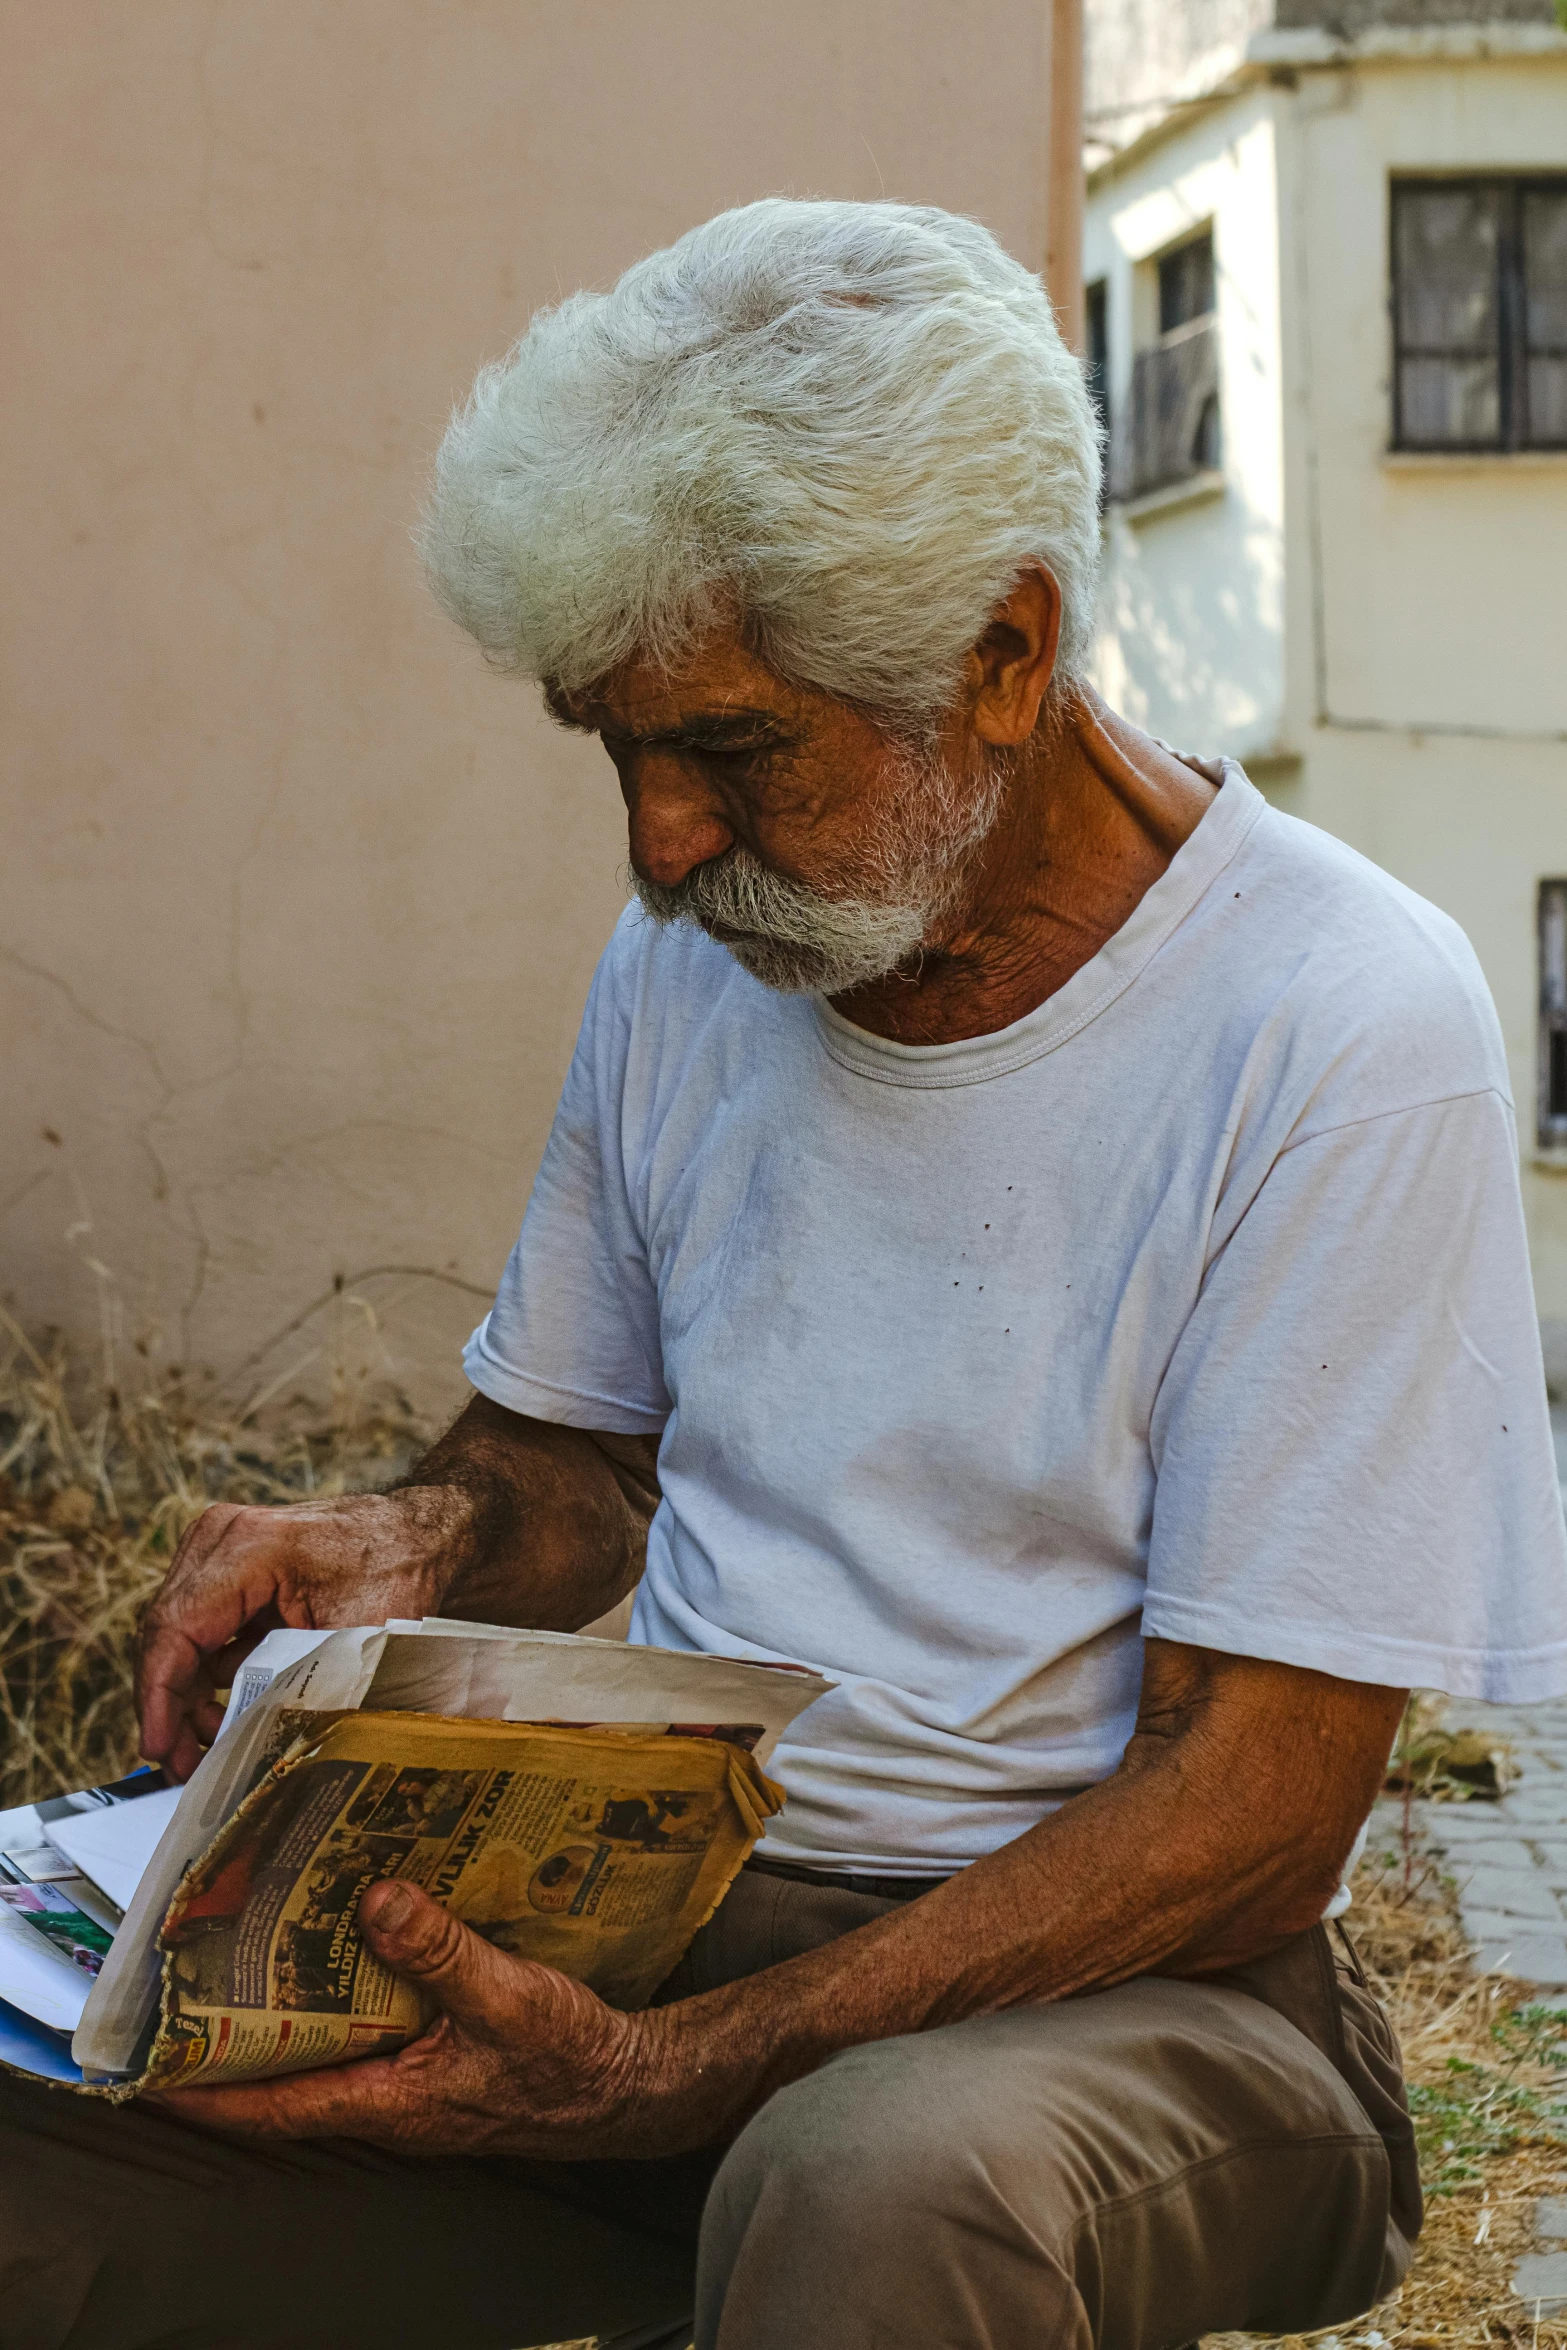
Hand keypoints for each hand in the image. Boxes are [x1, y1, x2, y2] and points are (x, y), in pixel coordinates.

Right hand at [137, 1489, 473, 1779]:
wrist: (417, 1536)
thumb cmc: (395, 1572)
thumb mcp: (353, 1637)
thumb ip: (296, 1689)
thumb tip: (251, 1756)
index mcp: (246, 1547)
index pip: (175, 1630)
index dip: (160, 1699)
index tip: (159, 1750)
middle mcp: (218, 1539)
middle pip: (167, 1635)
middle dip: (171, 1707)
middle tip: (185, 1766)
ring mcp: (217, 1549)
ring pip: (177, 1637)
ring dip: (188, 1695)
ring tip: (211, 1746)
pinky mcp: (225, 1568)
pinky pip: (198, 1629)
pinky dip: (207, 1674)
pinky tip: (227, 1713)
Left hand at [143, 1880, 666, 2157]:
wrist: (630, 2084)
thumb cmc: (570, 2062)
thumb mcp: (507, 1998)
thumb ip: (441, 1950)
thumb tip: (374, 1899)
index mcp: (387, 2102)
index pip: (270, 2107)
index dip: (203, 2089)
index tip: (147, 2065)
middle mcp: (386, 2097)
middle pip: (286, 2073)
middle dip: (234, 2030)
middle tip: (189, 1974)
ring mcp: (410, 2078)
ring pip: (328, 2044)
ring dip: (290, 2003)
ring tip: (253, 1940)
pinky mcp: (435, 2055)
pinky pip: (371, 2023)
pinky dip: (346, 1986)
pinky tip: (350, 1935)